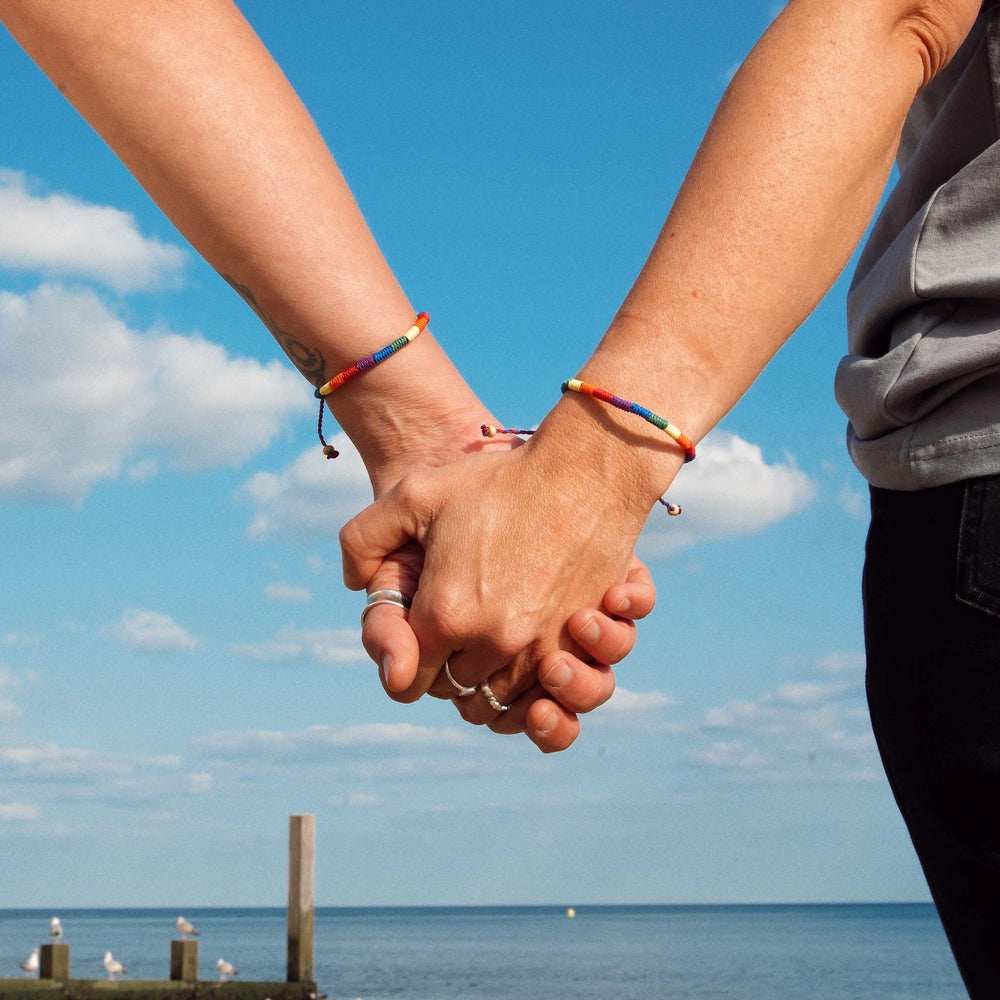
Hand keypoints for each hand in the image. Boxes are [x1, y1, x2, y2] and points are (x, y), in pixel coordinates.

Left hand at [341, 438, 651, 734]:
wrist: (585, 470)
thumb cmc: (498, 480)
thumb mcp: (414, 493)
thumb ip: (363, 538)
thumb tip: (353, 584)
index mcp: (444, 613)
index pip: (411, 680)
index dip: (412, 666)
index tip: (423, 643)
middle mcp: (492, 640)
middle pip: (459, 694)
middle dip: (452, 674)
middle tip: (457, 641)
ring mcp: (544, 645)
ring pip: (507, 702)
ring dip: (496, 686)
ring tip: (495, 652)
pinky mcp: (585, 643)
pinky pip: (558, 696)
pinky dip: (545, 693)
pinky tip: (537, 662)